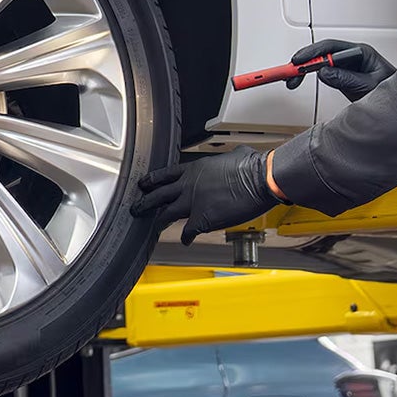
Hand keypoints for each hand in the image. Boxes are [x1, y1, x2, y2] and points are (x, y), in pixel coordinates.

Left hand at [131, 146, 281, 245]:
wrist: (259, 179)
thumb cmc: (252, 166)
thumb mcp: (236, 155)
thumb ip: (230, 158)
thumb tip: (237, 155)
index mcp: (195, 169)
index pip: (166, 175)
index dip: (153, 180)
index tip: (144, 184)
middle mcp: (188, 185)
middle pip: (159, 195)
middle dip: (145, 202)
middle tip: (136, 207)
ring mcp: (192, 203)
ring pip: (166, 214)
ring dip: (159, 221)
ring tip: (153, 227)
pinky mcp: (201, 219)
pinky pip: (188, 232)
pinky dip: (186, 237)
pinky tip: (186, 240)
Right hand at [285, 39, 395, 100]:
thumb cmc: (394, 93)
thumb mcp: (368, 86)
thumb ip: (347, 79)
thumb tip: (325, 72)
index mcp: (361, 53)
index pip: (332, 48)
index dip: (313, 54)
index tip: (300, 61)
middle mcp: (352, 57)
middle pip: (322, 54)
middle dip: (304, 62)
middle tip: (290, 72)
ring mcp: (347, 67)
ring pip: (320, 63)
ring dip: (305, 70)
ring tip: (292, 79)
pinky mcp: (343, 77)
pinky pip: (323, 73)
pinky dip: (310, 76)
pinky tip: (300, 80)